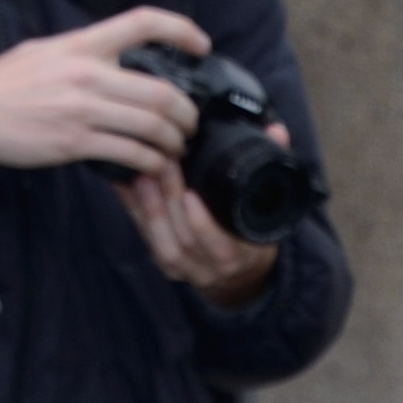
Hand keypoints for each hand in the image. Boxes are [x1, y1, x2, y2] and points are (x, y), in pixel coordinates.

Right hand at [0, 6, 209, 171]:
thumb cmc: (7, 84)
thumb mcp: (45, 50)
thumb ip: (83, 52)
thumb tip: (114, 57)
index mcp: (82, 43)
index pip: (140, 23)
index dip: (179, 29)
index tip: (200, 44)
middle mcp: (88, 72)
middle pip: (161, 90)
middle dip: (187, 113)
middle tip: (191, 124)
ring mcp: (84, 109)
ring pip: (152, 125)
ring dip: (174, 142)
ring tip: (176, 149)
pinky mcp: (76, 142)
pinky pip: (131, 154)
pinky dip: (152, 164)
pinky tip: (155, 167)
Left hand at [115, 150, 285, 307]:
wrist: (241, 270)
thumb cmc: (251, 230)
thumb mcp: (267, 204)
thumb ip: (272, 165)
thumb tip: (277, 131)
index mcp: (243, 255)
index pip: (222, 248)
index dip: (203, 226)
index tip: (191, 196)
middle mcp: (215, 268)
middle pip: (186, 241)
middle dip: (171, 202)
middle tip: (163, 163)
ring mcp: (188, 270)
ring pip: (164, 243)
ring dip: (150, 207)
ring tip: (141, 172)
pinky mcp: (166, 265)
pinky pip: (146, 239)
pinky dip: (134, 210)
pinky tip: (124, 183)